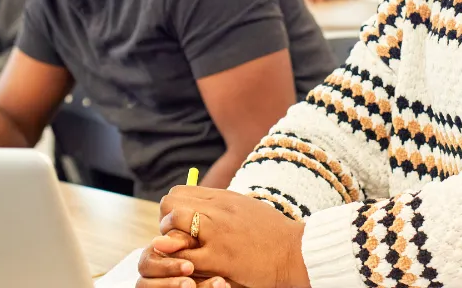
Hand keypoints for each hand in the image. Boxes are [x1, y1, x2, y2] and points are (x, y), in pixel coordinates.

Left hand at [140, 186, 307, 287]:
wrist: (296, 252)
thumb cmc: (273, 233)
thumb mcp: (246, 209)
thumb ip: (221, 206)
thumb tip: (200, 206)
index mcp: (223, 197)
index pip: (178, 192)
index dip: (172, 209)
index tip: (180, 225)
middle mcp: (216, 210)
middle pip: (169, 204)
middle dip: (165, 223)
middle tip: (177, 240)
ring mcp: (216, 234)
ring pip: (170, 228)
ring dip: (170, 243)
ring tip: (182, 255)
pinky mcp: (219, 258)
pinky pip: (183, 258)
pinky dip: (180, 263)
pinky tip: (189, 269)